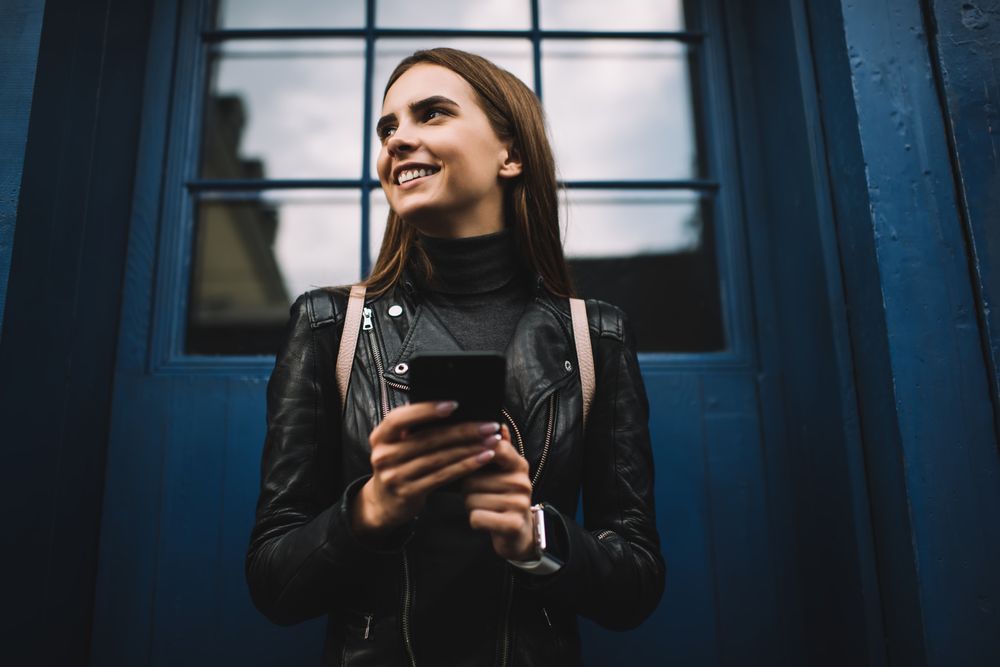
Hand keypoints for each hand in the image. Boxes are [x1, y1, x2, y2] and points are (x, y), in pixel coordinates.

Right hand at [352, 401, 501, 537]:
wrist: (384, 503)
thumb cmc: (399, 465)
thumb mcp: (397, 445)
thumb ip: (414, 429)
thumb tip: (452, 407)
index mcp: (380, 436)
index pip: (400, 418)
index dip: (426, 410)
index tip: (454, 404)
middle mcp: (384, 455)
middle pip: (428, 439)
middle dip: (463, 430)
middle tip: (489, 425)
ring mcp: (395, 476)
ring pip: (439, 458)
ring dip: (470, 448)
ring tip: (492, 441)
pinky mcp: (409, 492)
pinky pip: (443, 476)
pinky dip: (466, 466)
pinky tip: (483, 458)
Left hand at [461, 425, 535, 560]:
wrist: (519, 534)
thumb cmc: (504, 499)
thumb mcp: (504, 472)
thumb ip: (500, 449)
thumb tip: (500, 423)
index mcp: (518, 464)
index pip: (492, 448)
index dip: (472, 453)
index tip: (466, 462)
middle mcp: (521, 481)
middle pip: (472, 479)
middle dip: (468, 490)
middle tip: (480, 495)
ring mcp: (519, 503)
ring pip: (471, 499)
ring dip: (471, 506)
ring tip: (485, 508)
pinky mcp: (513, 524)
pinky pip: (477, 517)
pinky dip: (475, 521)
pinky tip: (486, 521)